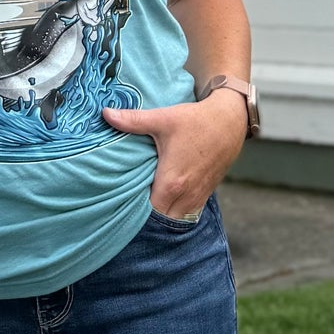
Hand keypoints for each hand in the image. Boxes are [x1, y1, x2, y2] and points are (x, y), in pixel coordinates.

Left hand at [103, 89, 246, 217]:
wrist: (229, 122)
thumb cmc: (195, 121)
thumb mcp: (162, 119)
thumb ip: (133, 120)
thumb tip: (105, 114)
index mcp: (172, 182)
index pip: (149, 213)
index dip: (134, 212)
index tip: (120, 206)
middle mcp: (186, 195)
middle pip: (162, 220)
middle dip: (147, 218)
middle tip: (129, 206)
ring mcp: (198, 197)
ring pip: (176, 219)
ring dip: (163, 215)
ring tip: (145, 206)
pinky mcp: (206, 194)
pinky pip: (188, 212)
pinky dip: (176, 211)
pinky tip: (165, 200)